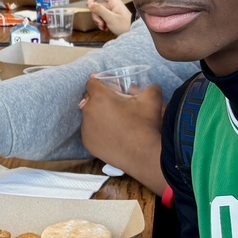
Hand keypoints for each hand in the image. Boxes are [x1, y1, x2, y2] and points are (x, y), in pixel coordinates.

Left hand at [79, 78, 165, 192]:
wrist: (143, 154)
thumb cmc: (145, 125)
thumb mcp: (152, 99)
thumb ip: (149, 87)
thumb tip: (149, 86)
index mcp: (100, 97)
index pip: (91, 82)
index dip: (100, 84)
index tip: (108, 88)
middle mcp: (88, 110)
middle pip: (88, 99)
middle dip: (99, 99)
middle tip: (114, 106)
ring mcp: (85, 128)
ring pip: (89, 115)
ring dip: (98, 115)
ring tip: (114, 122)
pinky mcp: (86, 142)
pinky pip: (89, 131)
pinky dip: (97, 130)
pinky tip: (111, 134)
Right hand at [86, 0, 131, 34]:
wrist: (133, 34)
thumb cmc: (124, 25)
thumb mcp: (110, 18)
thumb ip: (100, 10)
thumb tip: (90, 4)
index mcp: (114, 2)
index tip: (88, 5)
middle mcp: (112, 5)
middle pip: (98, 5)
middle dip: (96, 15)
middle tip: (101, 23)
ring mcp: (111, 11)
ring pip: (99, 13)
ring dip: (99, 21)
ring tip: (104, 27)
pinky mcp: (111, 17)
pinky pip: (102, 18)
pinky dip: (102, 23)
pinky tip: (105, 28)